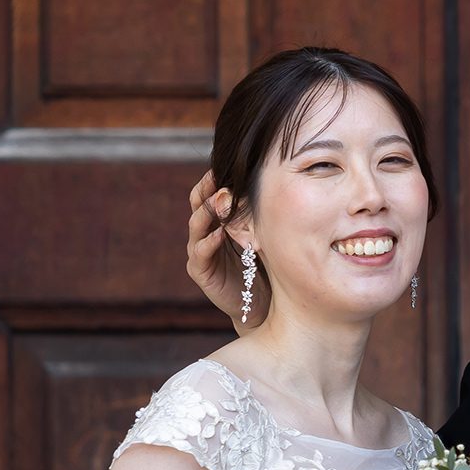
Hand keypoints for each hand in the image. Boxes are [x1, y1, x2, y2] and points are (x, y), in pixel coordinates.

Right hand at [186, 171, 260, 328]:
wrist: (261, 304)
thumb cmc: (264, 265)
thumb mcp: (261, 234)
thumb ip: (258, 213)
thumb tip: (274, 181)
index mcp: (217, 220)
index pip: (209, 193)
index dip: (214, 178)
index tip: (227, 165)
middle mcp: (205, 232)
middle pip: (198, 203)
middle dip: (207, 189)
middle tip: (219, 177)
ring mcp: (199, 251)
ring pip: (196, 225)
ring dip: (207, 212)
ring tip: (220, 201)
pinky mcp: (200, 271)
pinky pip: (200, 253)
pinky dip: (208, 243)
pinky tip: (219, 235)